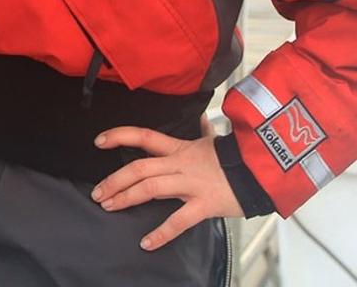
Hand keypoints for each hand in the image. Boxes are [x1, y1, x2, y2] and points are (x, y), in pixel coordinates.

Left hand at [92, 122, 242, 250]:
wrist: (263, 171)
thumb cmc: (237, 158)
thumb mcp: (215, 141)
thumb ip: (204, 131)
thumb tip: (202, 118)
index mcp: (180, 148)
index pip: (143, 136)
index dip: (119, 136)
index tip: (99, 142)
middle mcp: (180, 164)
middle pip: (139, 167)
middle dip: (114, 180)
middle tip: (98, 192)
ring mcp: (191, 184)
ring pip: (150, 189)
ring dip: (126, 198)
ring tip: (109, 206)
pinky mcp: (204, 205)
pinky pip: (179, 220)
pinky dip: (161, 233)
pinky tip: (146, 242)